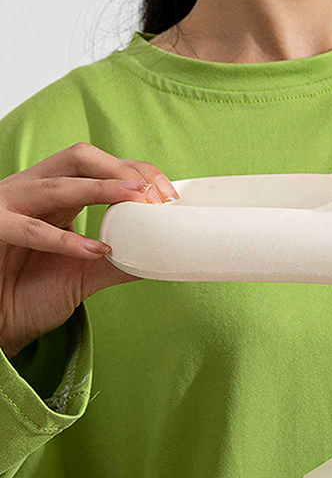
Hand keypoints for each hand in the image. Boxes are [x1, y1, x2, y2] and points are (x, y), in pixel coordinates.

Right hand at [0, 142, 179, 358]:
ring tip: (137, 200)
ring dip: (101, 189)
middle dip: (121, 170)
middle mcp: (34, 191)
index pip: (100, 165)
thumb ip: (121, 261)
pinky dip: (65, 240)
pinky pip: (29, 229)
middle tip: (155, 194)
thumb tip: (161, 258)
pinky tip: (96, 250)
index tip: (168, 195)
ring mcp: (11, 207)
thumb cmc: (35, 290)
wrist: (2, 319)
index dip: (136, 172)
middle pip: (80, 158)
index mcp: (58, 195)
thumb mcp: (88, 272)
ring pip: (57, 186)